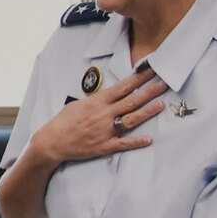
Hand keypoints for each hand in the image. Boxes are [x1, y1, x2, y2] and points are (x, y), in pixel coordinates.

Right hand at [35, 66, 167, 164]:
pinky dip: (137, 142)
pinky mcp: (105, 146)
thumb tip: (109, 95)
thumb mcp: (78, 104)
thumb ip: (96, 100)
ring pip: (132, 119)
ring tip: (161, 105)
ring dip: (147, 112)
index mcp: (97, 102)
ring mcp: (106, 130)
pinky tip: (149, 139)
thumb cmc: (63, 121)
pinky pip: (124, 144)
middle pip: (132, 100)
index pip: (123, 87)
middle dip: (149, 91)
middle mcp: (104, 114)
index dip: (139, 78)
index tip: (151, 71)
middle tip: (164, 84)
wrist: (52, 141)